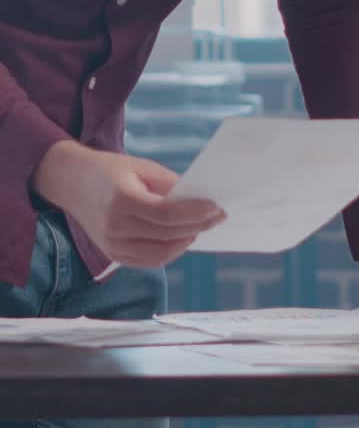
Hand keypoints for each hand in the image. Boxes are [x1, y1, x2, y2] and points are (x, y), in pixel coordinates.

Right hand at [31, 140, 225, 267]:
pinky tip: (182, 237)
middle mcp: (115, 227)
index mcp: (122, 199)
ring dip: (186, 242)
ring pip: (161, 254)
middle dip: (197, 226)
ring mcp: (112, 245)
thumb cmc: (110, 170)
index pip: (167, 215)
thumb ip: (170, 184)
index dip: (196, 213)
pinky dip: (170, 252)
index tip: (217, 207)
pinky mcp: (113, 255)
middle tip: (217, 216)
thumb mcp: (142, 167)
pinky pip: (148, 260)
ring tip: (201, 226)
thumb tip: (201, 199)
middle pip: (167, 235)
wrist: (72, 182)